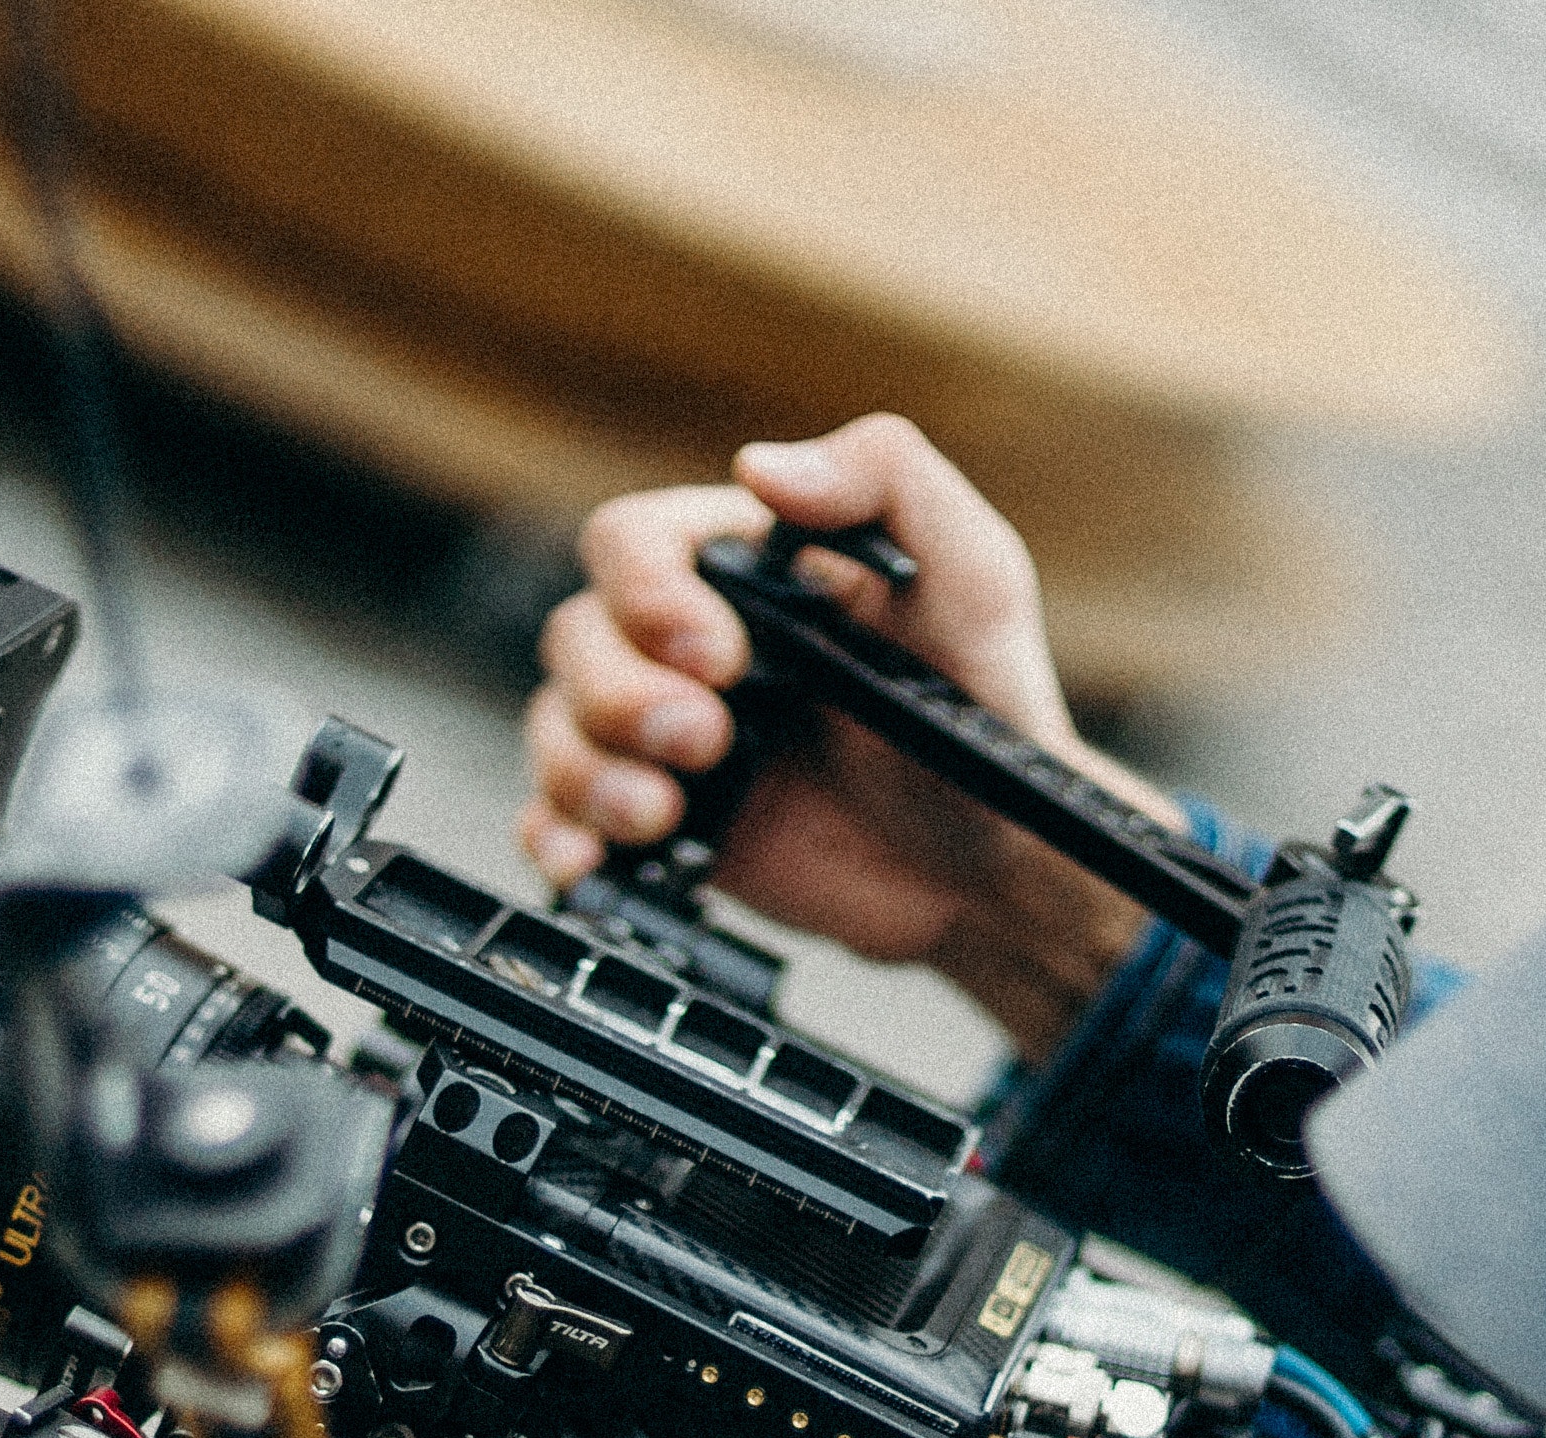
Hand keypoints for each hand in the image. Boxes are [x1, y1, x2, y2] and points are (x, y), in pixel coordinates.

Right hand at [517, 414, 1173, 1059]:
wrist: (989, 866)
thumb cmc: (990, 710)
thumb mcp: (974, 577)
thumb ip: (890, 481)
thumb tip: (762, 464)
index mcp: (746, 569)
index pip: (632, 544)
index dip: (649, 596)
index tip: (720, 656)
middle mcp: (692, 646)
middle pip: (577, 637)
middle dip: (623, 696)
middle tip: (708, 741)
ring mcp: (667, 737)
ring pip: (557, 727)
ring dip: (590, 771)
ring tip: (664, 813)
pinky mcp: (659, 823)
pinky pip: (556, 819)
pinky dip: (556, 836)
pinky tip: (590, 859)